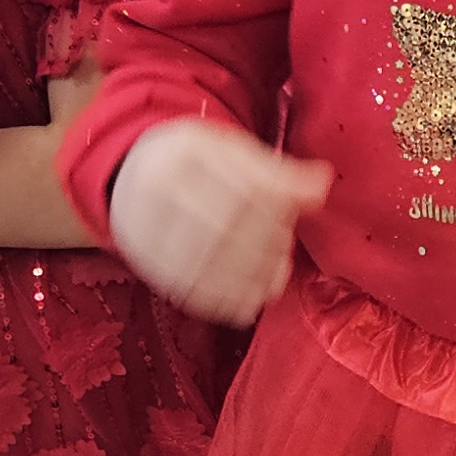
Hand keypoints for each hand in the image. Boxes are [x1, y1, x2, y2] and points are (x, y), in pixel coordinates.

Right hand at [106, 116, 329, 324]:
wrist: (132, 174)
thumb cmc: (195, 162)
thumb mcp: (233, 150)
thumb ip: (278, 171)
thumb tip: (322, 184)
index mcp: (184, 151)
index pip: (241, 187)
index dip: (276, 210)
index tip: (293, 218)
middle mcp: (156, 189)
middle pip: (222, 228)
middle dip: (263, 247)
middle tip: (284, 252)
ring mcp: (144, 227)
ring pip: (203, 262)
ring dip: (248, 279)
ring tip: (274, 281)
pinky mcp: (143, 262)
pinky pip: (184, 288)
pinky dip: (222, 301)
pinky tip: (248, 304)